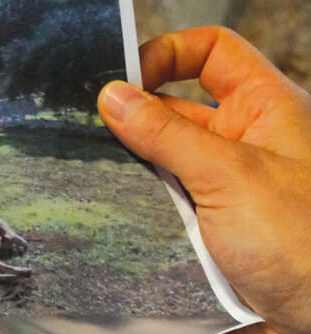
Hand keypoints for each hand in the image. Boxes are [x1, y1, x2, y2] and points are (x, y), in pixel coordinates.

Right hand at [98, 27, 310, 333]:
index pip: (211, 54)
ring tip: (85, 182)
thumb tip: (114, 96)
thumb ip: (167, 135)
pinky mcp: (201, 241)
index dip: (167, 55)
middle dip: (129, 123)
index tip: (120, 83)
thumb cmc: (302, 243)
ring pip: (157, 170)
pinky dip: (129, 218)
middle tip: (80, 137)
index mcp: (263, 111)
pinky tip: (101, 223)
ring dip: (125, 177)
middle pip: (173, 113)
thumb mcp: (229, 175)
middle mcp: (240, 148)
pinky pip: (155, 218)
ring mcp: (219, 196)